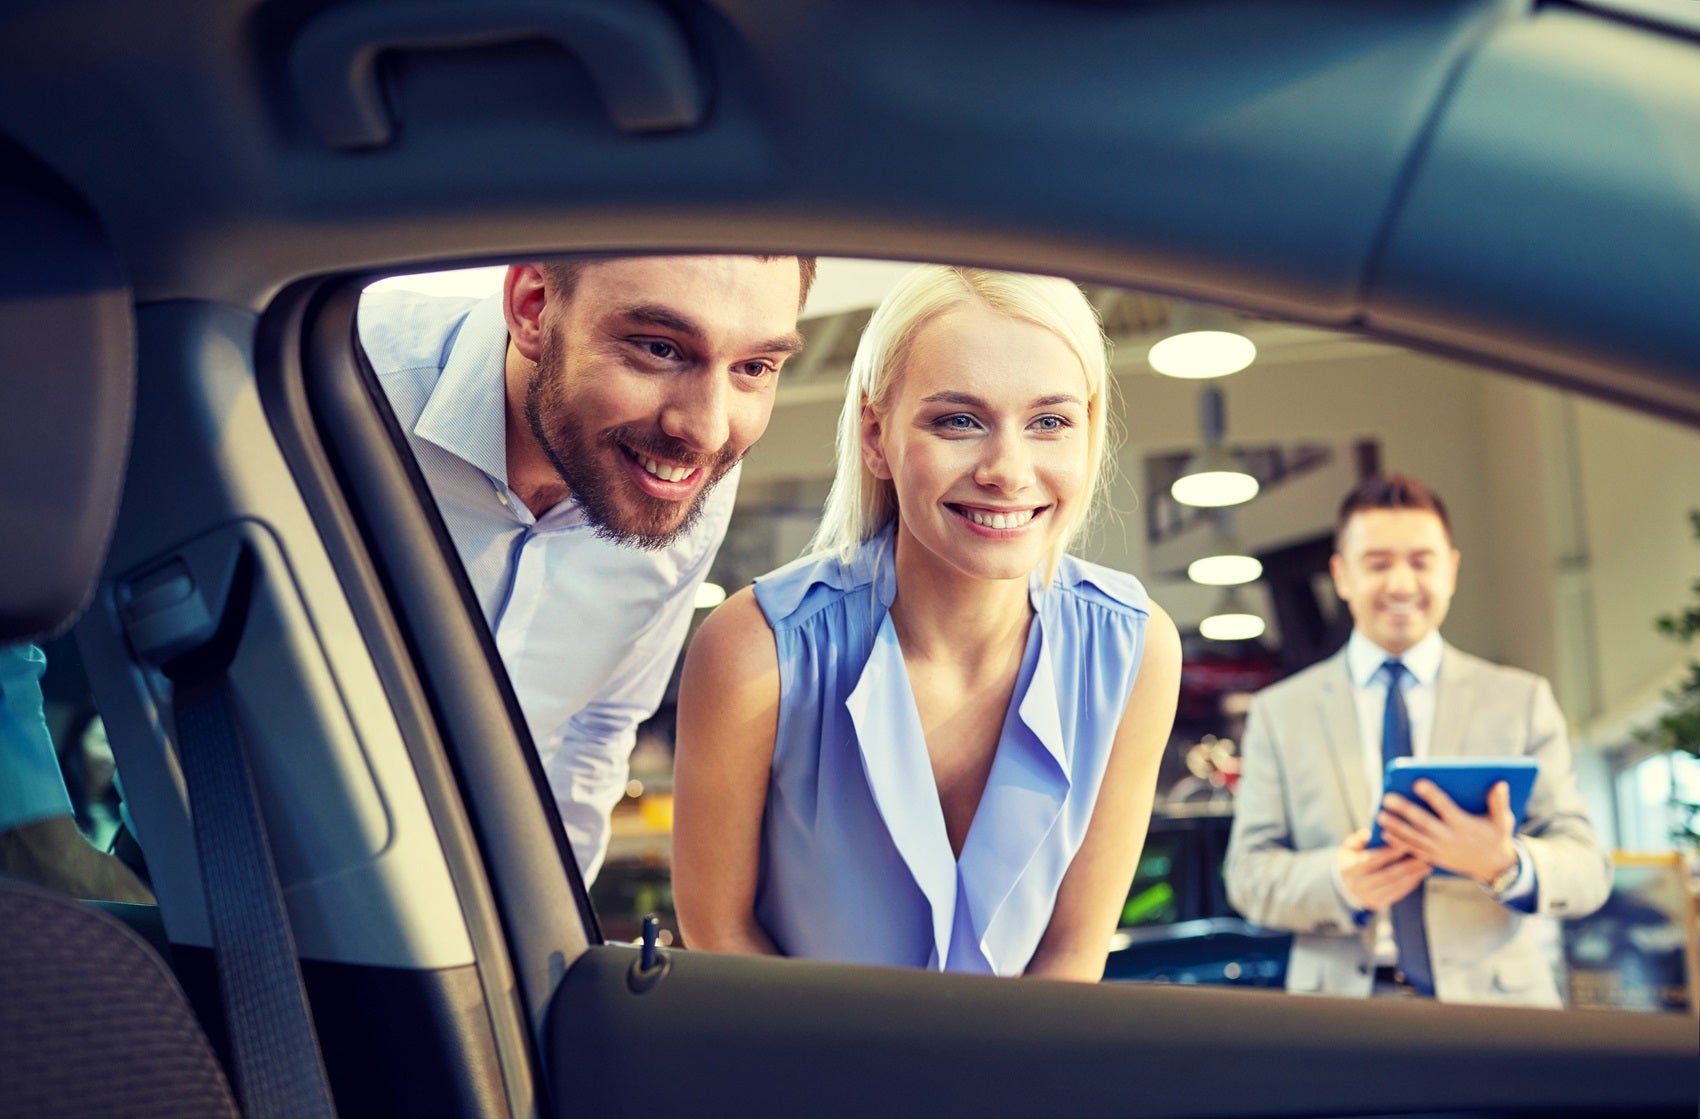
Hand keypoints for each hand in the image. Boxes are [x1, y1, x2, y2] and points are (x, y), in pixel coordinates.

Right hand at [1337, 828, 1429, 909]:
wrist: (1346, 884)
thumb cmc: (1351, 859)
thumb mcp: (1349, 847)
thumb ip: (1358, 839)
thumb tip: (1368, 834)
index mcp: (1349, 869)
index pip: (1371, 860)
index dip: (1389, 852)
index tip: (1406, 843)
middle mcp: (1357, 885)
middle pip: (1387, 875)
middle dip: (1407, 865)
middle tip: (1423, 855)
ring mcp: (1367, 897)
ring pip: (1395, 885)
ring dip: (1413, 875)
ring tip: (1427, 864)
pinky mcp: (1378, 903)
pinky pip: (1398, 893)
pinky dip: (1411, 884)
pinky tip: (1420, 875)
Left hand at [1376, 779, 1517, 884]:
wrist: (1495, 868)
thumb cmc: (1497, 837)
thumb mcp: (1502, 821)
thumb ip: (1499, 802)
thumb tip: (1500, 783)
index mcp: (1464, 825)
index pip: (1445, 808)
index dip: (1432, 795)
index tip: (1418, 782)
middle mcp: (1450, 838)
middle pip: (1423, 822)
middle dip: (1404, 810)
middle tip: (1387, 797)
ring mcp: (1440, 849)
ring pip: (1414, 837)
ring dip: (1395, 827)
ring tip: (1379, 815)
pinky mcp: (1435, 858)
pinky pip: (1414, 850)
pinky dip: (1399, 843)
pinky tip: (1385, 833)